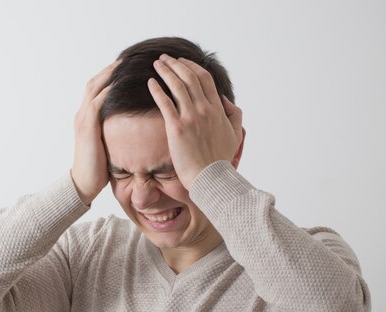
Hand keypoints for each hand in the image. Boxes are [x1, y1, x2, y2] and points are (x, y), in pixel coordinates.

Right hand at [71, 60, 118, 204]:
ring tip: (125, 64)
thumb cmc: (98, 168)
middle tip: (128, 58)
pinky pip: (97, 103)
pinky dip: (108, 91)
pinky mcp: (87, 127)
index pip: (97, 88)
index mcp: (86, 117)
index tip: (126, 66)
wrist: (83, 183)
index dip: (110, 76)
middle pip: (95, 82)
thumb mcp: (106, 144)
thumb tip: (129, 126)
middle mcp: (82, 114)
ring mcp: (83, 119)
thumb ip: (112, 130)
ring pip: (94, 88)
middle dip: (111, 69)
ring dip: (109, 75)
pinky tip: (120, 84)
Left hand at [147, 54, 244, 189]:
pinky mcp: (176, 128)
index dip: (191, 67)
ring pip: (176, 86)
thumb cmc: (220, 159)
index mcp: (217, 109)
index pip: (204, 79)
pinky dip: (157, 90)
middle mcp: (204, 109)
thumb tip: (225, 100)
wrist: (210, 177)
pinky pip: (165, 103)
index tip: (182, 62)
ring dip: (165, 71)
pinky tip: (150, 82)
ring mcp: (190, 118)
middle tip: (164, 58)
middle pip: (189, 78)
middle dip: (175, 64)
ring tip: (156, 64)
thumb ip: (234, 114)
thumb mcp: (235, 134)